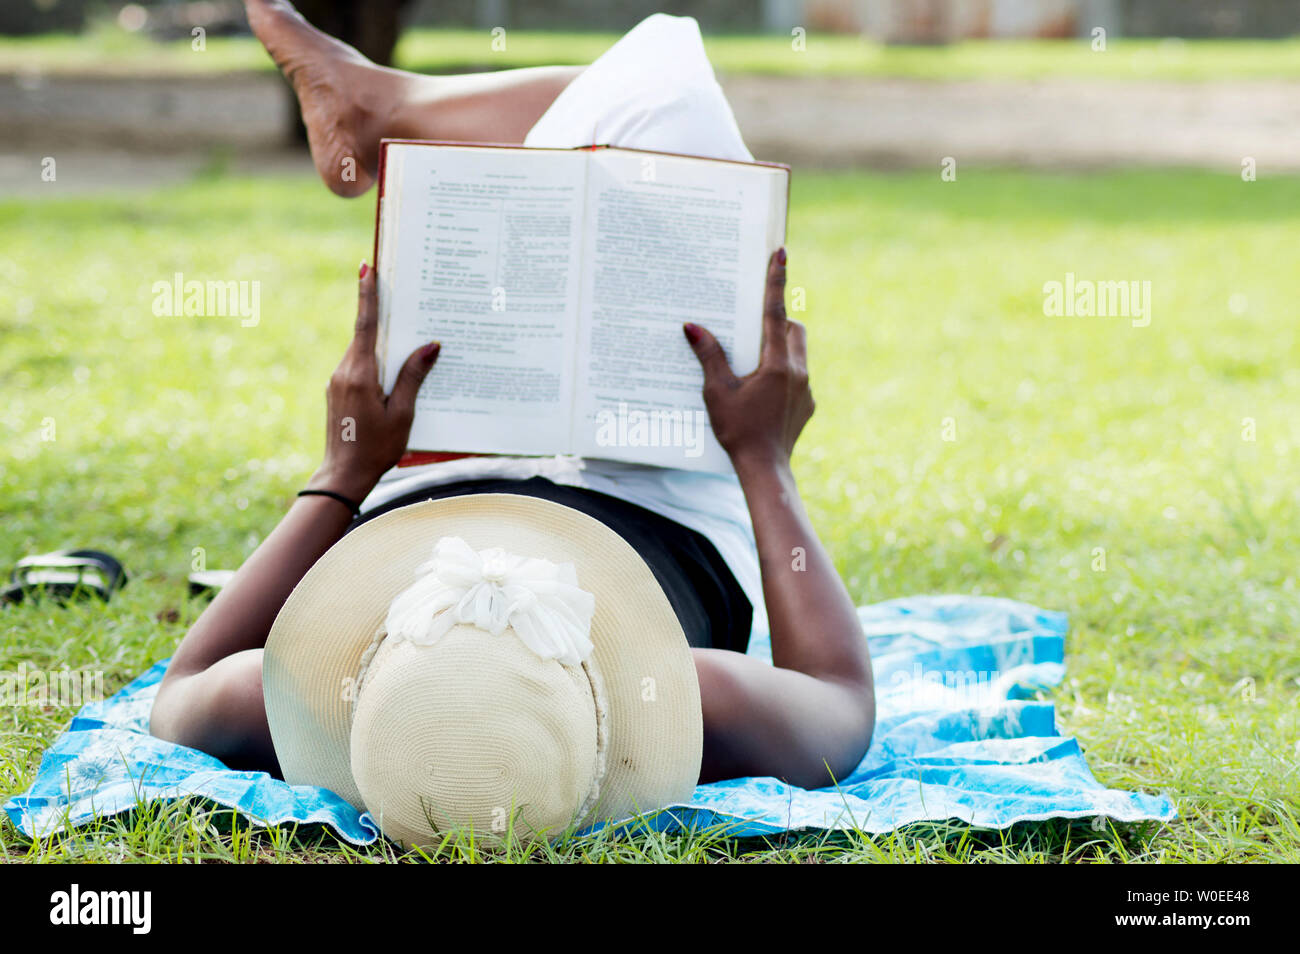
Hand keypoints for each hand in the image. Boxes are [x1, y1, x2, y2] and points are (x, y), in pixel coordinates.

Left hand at [308, 262, 439, 501]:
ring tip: (406, 337)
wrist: (343, 475)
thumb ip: (413, 377)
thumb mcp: (402, 413)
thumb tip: (430, 345)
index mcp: (360, 374)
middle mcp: (344, 372)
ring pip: (363, 351)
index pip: (366, 325)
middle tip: (395, 288)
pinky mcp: (338, 390)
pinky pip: (359, 366)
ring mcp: (338, 381)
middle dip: (381, 313)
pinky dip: (376, 361)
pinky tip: (392, 372)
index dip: (368, 295)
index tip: (366, 267)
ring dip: (381, 342)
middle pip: (366, 334)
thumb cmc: (376, 449)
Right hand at [684, 248, 812, 469]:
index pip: (775, 312)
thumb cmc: (738, 432)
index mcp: (777, 364)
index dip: (776, 281)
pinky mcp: (807, 404)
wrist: (765, 469)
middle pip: (793, 330)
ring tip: (753, 362)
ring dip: (780, 348)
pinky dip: (782, 373)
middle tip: (753, 326)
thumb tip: (693, 326)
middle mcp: (798, 372)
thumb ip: (708, 356)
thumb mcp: (717, 392)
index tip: (780, 253)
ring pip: (798, 352)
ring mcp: (806, 389)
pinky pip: (798, 376)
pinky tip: (761, 391)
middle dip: (778, 321)